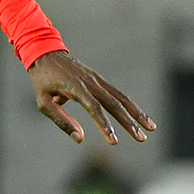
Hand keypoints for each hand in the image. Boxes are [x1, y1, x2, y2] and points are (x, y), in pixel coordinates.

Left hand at [27, 51, 153, 144]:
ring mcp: (97, 79)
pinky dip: (130, 105)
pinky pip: (117, 93)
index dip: (104, 125)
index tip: (113, 141)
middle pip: (114, 104)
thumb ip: (61, 120)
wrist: (45, 53)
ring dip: (137, 113)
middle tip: (141, 139)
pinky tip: (139, 116)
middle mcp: (90, 82)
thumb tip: (80, 138)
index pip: (94, 108)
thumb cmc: (42, 81)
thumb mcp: (44, 102)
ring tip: (151, 128)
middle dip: (129, 123)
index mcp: (75, 87)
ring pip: (121, 97)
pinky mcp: (99, 79)